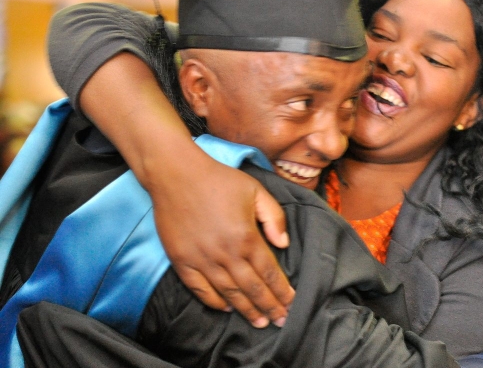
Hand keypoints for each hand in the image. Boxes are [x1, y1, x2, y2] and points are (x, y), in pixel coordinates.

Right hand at [151, 153, 295, 327]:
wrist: (177, 174)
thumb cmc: (219, 180)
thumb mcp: (256, 191)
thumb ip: (274, 218)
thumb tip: (283, 244)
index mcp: (246, 237)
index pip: (269, 272)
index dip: (281, 291)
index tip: (291, 303)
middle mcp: (225, 253)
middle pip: (251, 288)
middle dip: (268, 306)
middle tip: (281, 320)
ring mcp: (201, 259)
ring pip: (228, 293)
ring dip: (245, 310)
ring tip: (259, 322)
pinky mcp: (181, 261)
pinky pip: (199, 289)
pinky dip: (213, 302)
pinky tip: (226, 308)